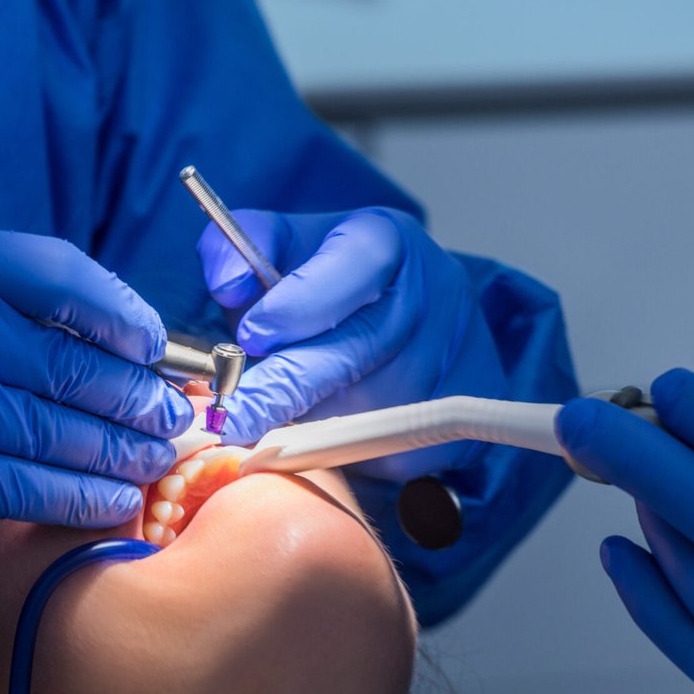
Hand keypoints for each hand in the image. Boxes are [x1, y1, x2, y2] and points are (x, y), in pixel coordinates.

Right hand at [0, 228, 191, 542]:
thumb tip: (94, 336)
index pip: (55, 272)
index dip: (117, 309)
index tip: (151, 342)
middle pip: (68, 358)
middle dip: (132, 394)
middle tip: (169, 415)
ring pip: (55, 427)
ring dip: (118, 450)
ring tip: (156, 457)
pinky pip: (25, 484)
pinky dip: (77, 497)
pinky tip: (115, 503)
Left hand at [198, 208, 505, 480]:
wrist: (417, 314)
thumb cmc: (333, 286)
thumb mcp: (285, 249)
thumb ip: (239, 249)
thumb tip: (227, 282)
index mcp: (387, 241)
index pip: (350, 268)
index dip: (297, 306)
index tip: (249, 337)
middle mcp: (433, 290)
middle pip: (361, 347)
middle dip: (288, 386)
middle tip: (235, 416)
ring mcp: (458, 349)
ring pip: (378, 404)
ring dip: (318, 423)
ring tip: (277, 423)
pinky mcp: (467, 402)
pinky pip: (403, 444)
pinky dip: (356, 451)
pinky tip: (326, 438)